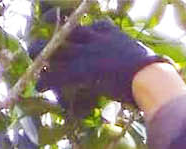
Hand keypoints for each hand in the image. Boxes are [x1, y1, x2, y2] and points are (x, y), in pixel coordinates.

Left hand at [34, 19, 169, 106]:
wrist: (152, 78)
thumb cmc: (154, 73)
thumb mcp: (142, 57)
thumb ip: (135, 58)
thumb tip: (152, 67)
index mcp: (110, 32)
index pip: (90, 25)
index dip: (77, 29)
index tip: (72, 30)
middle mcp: (95, 38)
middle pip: (67, 31)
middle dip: (53, 34)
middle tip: (42, 38)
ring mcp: (87, 52)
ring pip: (56, 49)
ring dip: (40, 53)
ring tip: (31, 56)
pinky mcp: (83, 70)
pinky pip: (59, 74)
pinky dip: (48, 81)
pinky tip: (40, 87)